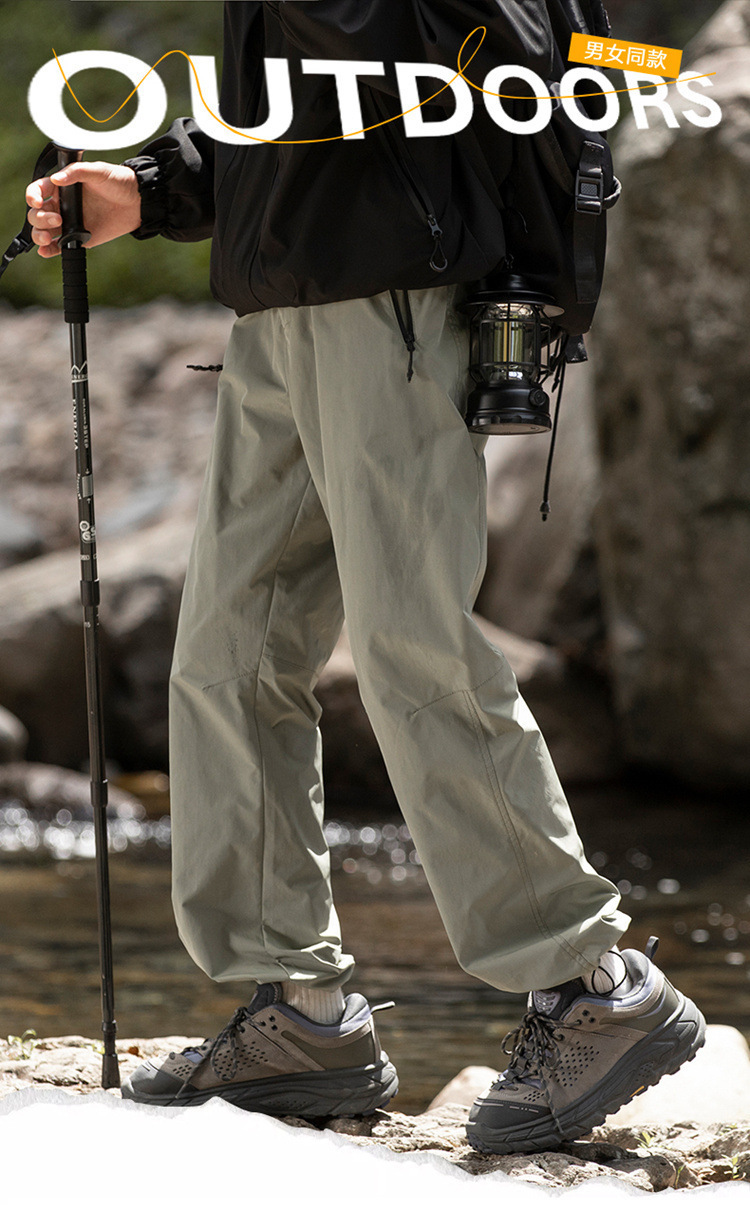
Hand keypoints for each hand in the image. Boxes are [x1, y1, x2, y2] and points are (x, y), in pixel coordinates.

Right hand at [25, 161, 141, 257]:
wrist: (137, 202)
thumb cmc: (117, 181)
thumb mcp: (98, 171)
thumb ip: (77, 172)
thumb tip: (56, 179)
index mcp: (62, 187)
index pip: (38, 190)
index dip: (33, 196)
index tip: (38, 201)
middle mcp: (61, 205)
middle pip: (36, 213)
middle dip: (39, 218)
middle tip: (57, 220)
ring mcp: (68, 223)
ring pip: (42, 230)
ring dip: (39, 235)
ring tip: (49, 237)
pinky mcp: (77, 238)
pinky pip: (57, 246)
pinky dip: (48, 250)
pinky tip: (46, 251)